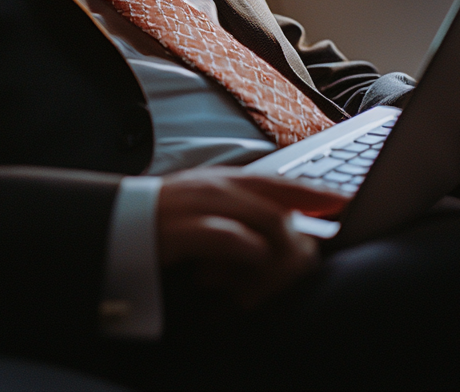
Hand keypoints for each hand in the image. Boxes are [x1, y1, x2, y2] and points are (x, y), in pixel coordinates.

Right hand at [157, 168, 349, 308]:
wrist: (111, 225)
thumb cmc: (162, 224)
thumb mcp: (205, 211)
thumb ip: (239, 212)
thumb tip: (282, 227)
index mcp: (223, 180)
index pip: (279, 182)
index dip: (315, 191)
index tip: (347, 203)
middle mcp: (216, 186)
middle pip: (278, 203)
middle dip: (302, 231)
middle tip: (314, 257)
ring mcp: (200, 204)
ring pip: (263, 219)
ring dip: (278, 253)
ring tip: (277, 279)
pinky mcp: (183, 228)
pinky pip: (231, 238)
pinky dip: (249, 253)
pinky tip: (252, 267)